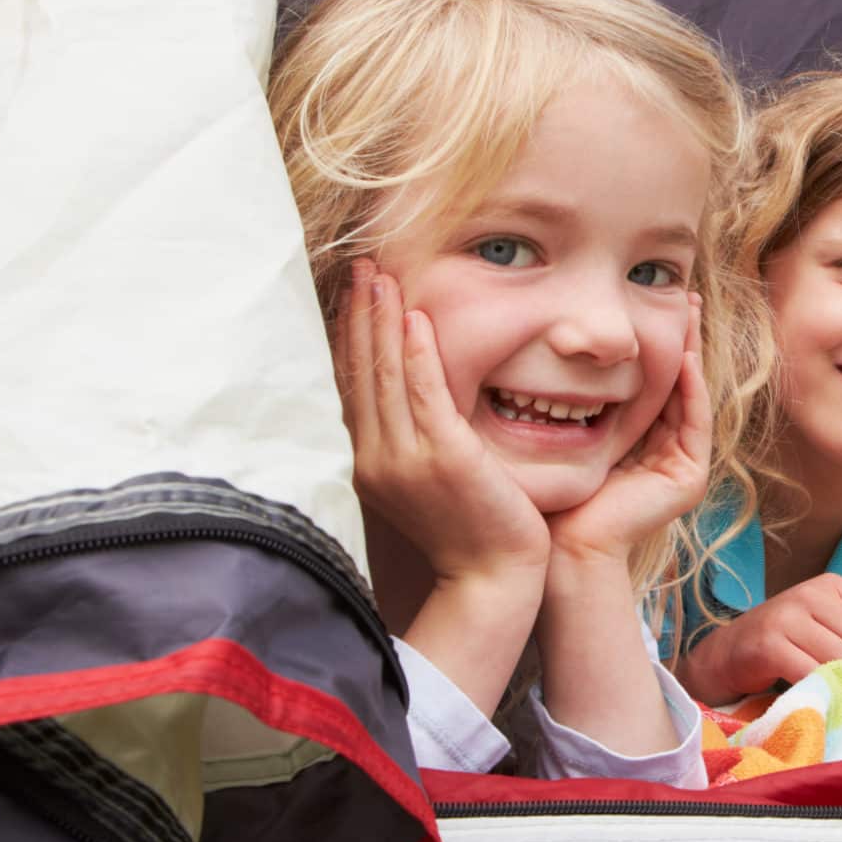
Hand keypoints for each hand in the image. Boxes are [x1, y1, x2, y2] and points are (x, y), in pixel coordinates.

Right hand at [341, 261, 547, 587]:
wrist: (492, 576)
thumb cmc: (468, 527)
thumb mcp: (424, 478)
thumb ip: (406, 438)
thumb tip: (396, 394)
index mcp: (366, 463)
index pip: (352, 385)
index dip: (350, 336)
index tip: (351, 293)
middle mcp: (376, 458)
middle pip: (360, 372)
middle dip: (359, 314)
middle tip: (360, 265)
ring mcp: (405, 458)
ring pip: (385, 375)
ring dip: (380, 319)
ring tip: (379, 274)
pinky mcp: (443, 458)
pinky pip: (424, 394)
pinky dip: (415, 354)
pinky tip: (412, 317)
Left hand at [547, 293, 712, 569]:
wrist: (561, 547)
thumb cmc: (549, 495)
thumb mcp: (556, 433)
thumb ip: (560, 399)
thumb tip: (536, 348)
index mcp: (635, 445)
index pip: (649, 383)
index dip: (652, 342)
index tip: (648, 299)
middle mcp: (662, 453)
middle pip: (677, 383)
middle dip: (680, 338)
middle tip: (681, 294)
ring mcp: (679, 466)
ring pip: (690, 395)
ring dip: (691, 351)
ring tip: (690, 311)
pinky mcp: (688, 477)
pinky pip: (695, 420)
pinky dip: (692, 386)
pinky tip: (684, 354)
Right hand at [677, 572, 841, 701]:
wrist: (725, 656)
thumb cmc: (787, 645)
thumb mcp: (827, 625)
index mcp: (832, 584)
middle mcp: (810, 592)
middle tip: (835, 671)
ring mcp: (787, 616)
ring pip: (841, 655)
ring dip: (833, 677)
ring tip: (815, 676)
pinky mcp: (768, 644)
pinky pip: (811, 672)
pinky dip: (813, 687)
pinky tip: (800, 685)